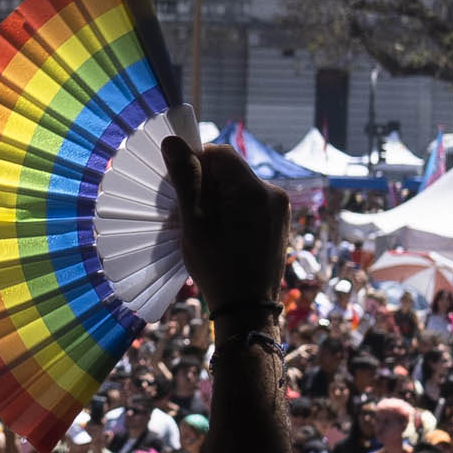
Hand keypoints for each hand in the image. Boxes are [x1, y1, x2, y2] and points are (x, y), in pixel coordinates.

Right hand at [159, 133, 285, 319]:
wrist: (248, 310)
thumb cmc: (218, 268)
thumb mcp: (195, 223)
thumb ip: (186, 179)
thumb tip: (173, 141)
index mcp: (253, 190)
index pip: (220, 154)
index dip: (195, 164)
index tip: (180, 191)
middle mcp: (273, 193)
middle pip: (230, 170)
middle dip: (205, 184)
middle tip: (187, 213)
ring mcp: (279, 209)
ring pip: (238, 186)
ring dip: (217, 198)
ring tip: (203, 227)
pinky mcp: (278, 222)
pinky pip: (249, 202)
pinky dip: (231, 210)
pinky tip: (221, 234)